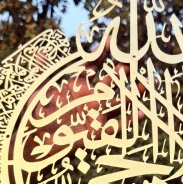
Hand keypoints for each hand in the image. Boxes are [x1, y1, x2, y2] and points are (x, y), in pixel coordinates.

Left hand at [24, 38, 144, 158]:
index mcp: (77, 87)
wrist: (36, 141)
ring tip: (146, 85)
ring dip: (132, 95)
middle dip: (122, 73)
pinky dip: (129, 121)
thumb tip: (39, 52)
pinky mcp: (98, 132)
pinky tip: (142, 114)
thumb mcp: (37, 92)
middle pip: (111, 83)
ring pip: (118, 103)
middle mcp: (89, 99)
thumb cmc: (36, 116)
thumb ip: (41, 73)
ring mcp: (95, 115)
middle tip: (133, 63)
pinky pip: (117, 126)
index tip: (110, 41)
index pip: (93, 67)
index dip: (101, 54)